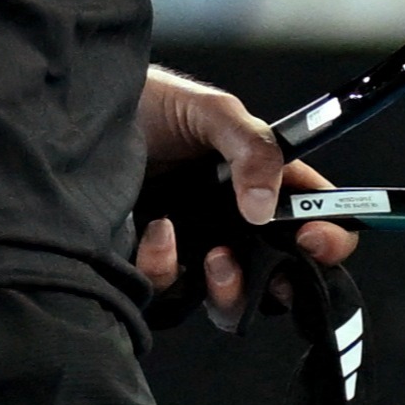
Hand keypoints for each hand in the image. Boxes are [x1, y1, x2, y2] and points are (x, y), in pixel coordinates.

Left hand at [135, 66, 355, 326]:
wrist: (76, 119)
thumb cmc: (150, 103)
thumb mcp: (212, 112)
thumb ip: (252, 148)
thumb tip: (264, 209)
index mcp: (260, 182)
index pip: (312, 219)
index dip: (328, 238)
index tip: (316, 240)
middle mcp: (231, 223)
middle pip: (278, 277)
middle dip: (283, 285)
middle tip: (275, 272)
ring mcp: (191, 249)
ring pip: (227, 300)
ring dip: (230, 289)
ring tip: (215, 257)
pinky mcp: (148, 266)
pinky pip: (168, 293)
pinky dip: (166, 269)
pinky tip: (156, 232)